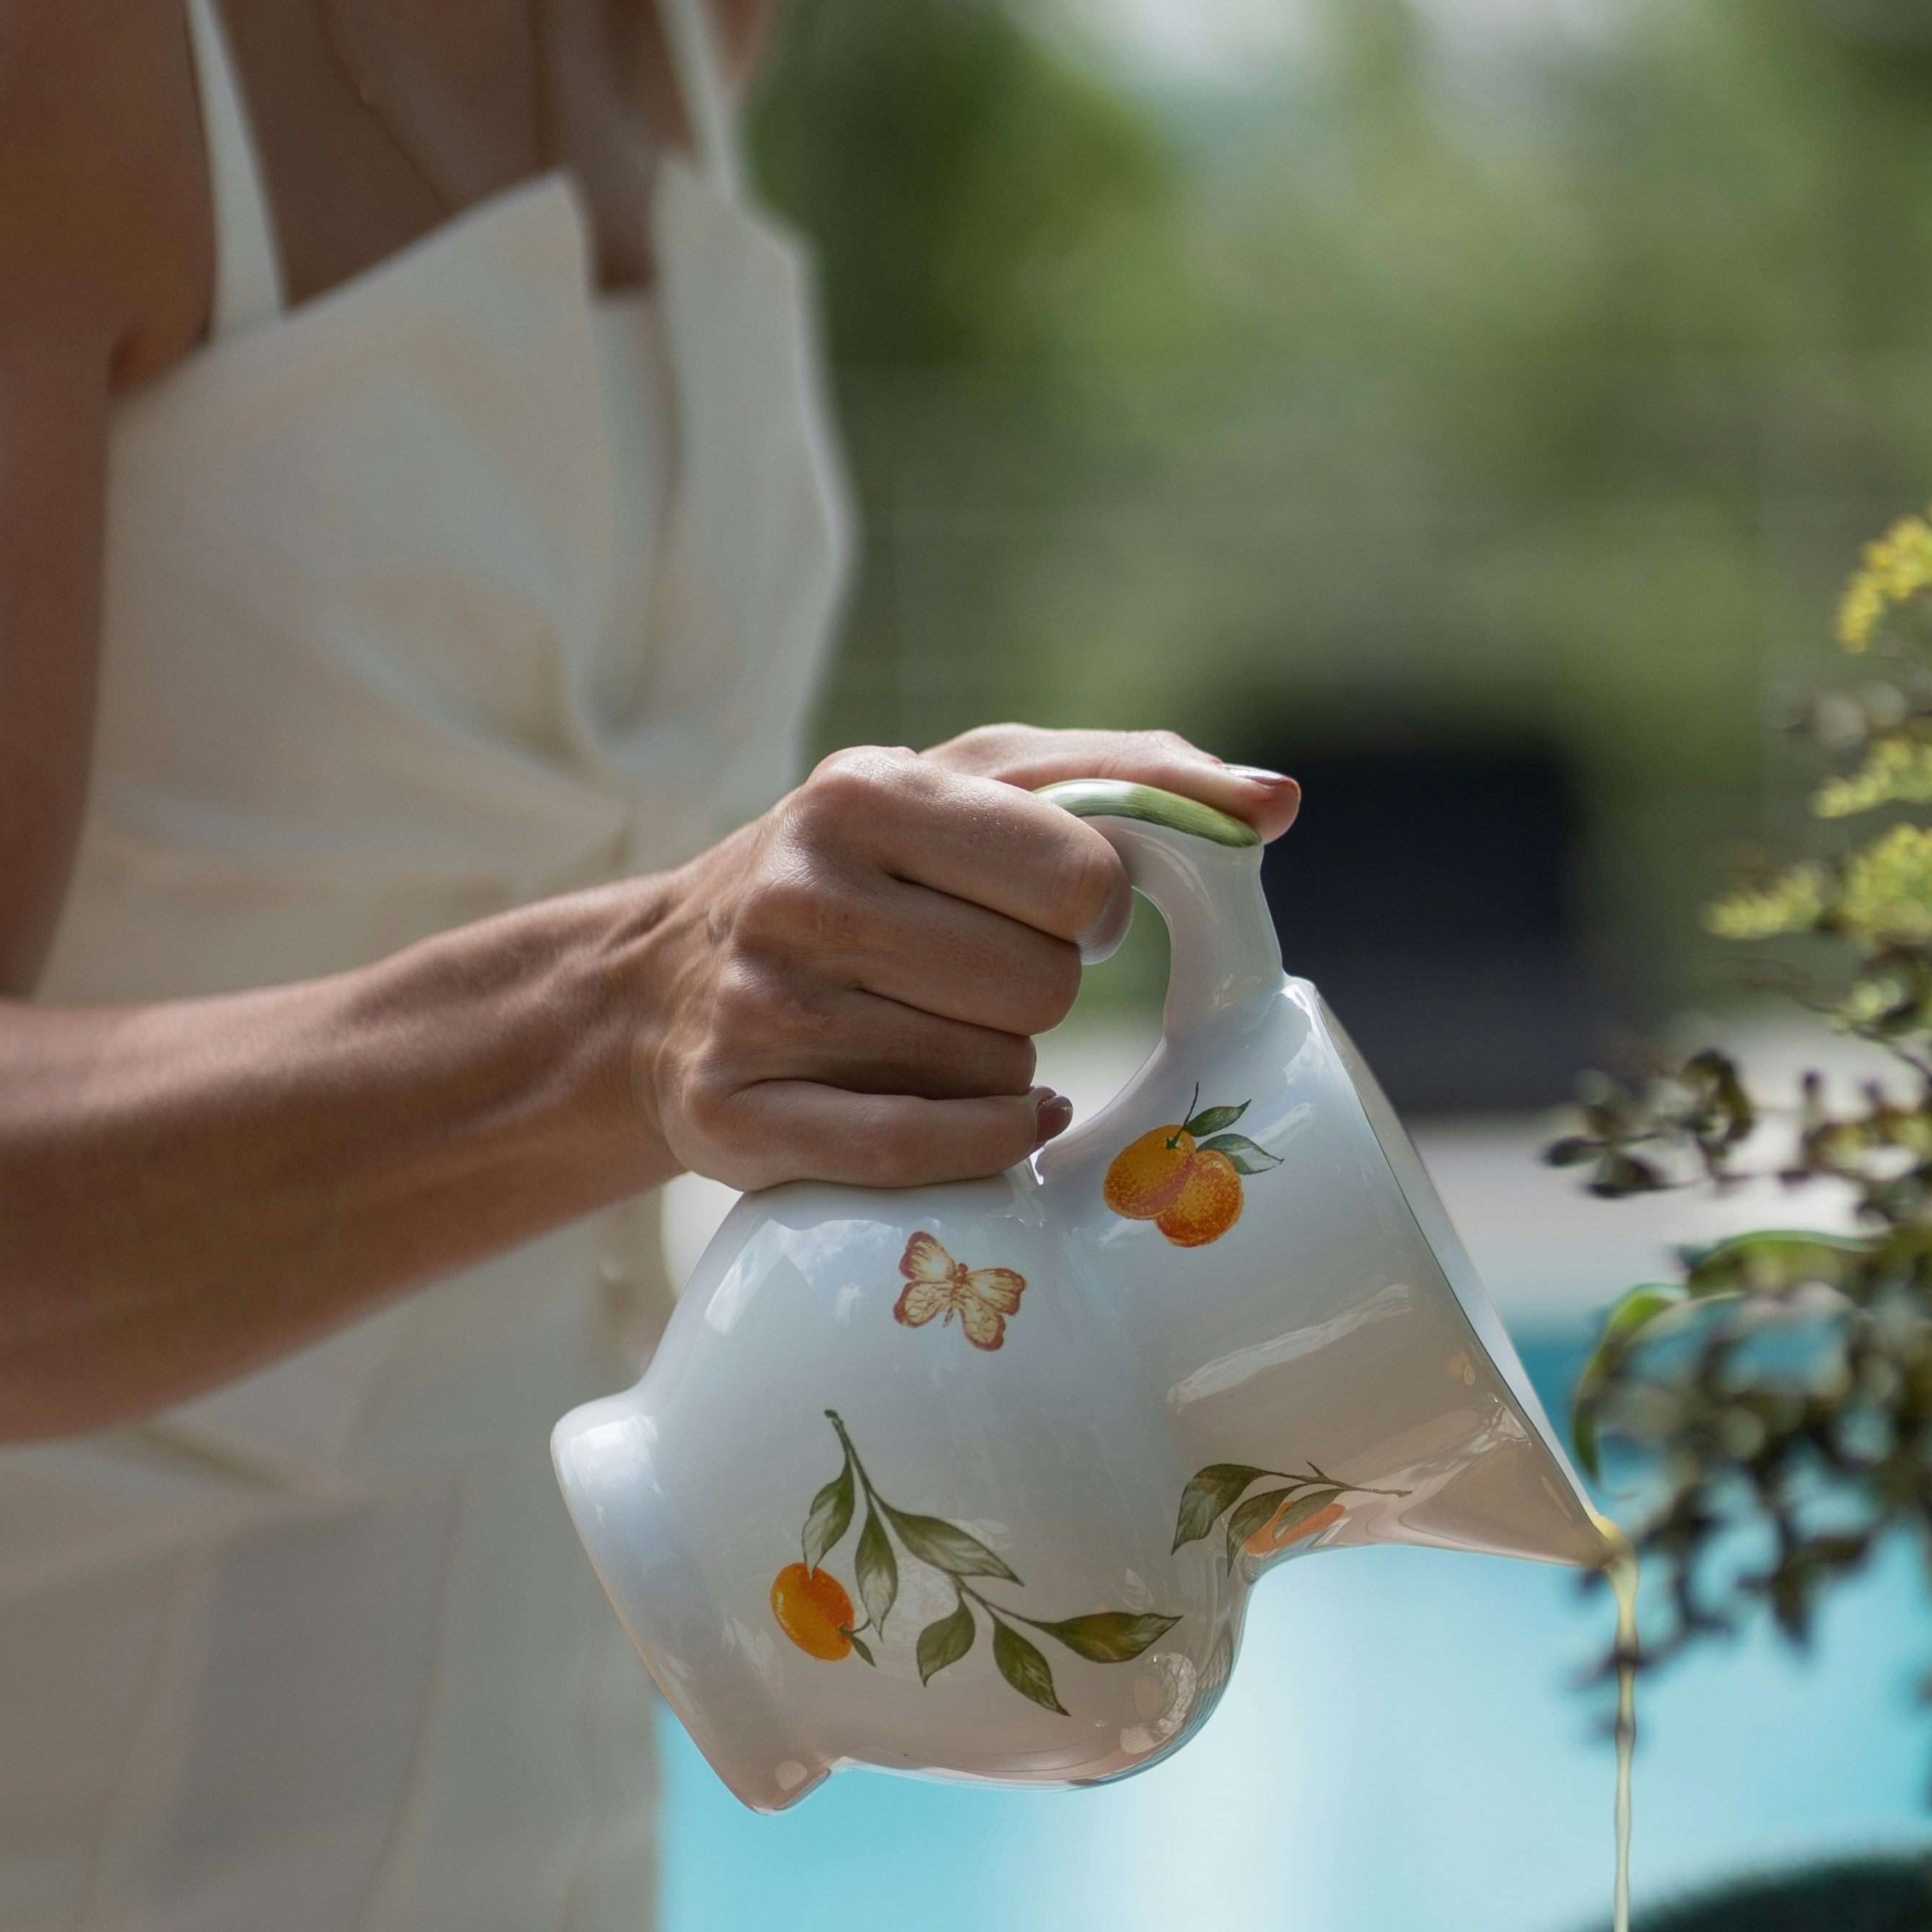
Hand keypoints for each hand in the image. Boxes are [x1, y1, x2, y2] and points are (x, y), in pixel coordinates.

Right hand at [637, 728, 1297, 1192]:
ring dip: (994, 1066)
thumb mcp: (969, 785)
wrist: (656, 983)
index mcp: (865, 790)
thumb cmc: (860, 874)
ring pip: (993, 1074)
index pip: (1084, 875)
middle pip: (1045, 988)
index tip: (1059, 913)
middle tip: (980, 978)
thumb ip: (1127, 779)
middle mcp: (801, 894)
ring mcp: (760, 1010)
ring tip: (927, 1032)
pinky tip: (989, 1120)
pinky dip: (980, 1146)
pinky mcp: (735, 1117)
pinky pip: (920, 1153)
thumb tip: (1275, 804)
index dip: (1099, 909)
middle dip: (1041, 992)